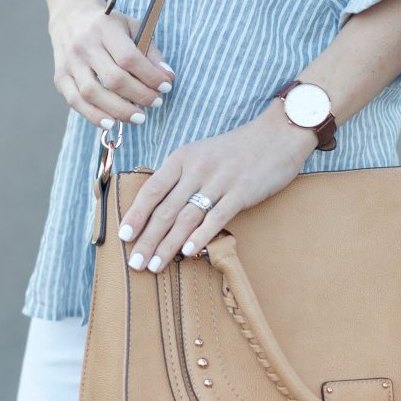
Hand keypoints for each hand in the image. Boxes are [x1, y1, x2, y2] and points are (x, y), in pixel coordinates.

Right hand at [49, 5, 174, 128]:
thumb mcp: (131, 27)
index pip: (129, 58)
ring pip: (92, 93)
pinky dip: (94, 116)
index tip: (166, 87)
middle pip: (113, 79)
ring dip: (119, 110)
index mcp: (104, 28)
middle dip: (139, 96)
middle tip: (156, 103)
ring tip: (139, 118)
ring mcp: (70, 62)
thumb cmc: (108, 26)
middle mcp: (84, 45)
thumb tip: (167, 77)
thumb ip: (150, 51)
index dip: (150, 76)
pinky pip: (75, 101)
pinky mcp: (60, 77)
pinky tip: (111, 123)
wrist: (70, 18)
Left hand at [118, 102, 318, 272]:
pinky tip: (188, 253)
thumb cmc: (236, 150)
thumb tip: (157, 209)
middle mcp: (197, 169)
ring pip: (186, 218)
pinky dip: (200, 236)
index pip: (151, 190)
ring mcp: (219, 181)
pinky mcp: (241, 192)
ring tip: (155, 265)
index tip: (123, 236)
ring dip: (168, 244)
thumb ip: (180, 178)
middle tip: (134, 262)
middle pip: (165, 209)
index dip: (135, 215)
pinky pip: (216, 218)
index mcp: (182, 158)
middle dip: (147, 239)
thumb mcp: (201, 155)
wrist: (278, 135)